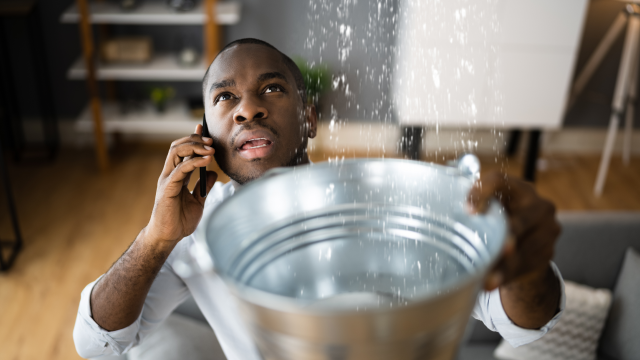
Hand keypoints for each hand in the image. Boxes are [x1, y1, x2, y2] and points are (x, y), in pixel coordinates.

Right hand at [146, 124, 217, 245]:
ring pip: (175, 152)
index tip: (204, 130)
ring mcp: (167, 180)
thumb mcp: (198, 201)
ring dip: (194, 147)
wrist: (169, 237)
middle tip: (211, 141)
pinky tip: (206, 161)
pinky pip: (180, 169)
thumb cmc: (180, 221)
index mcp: (176, 176)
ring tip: (210, 149)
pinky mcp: (167, 188)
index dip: (193, 139)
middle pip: (178, 146)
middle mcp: (170, 174)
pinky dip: (194, 162)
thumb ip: (203, 187)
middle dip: (195, 140)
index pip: (183, 151)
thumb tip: (213, 173)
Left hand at [467, 172, 560, 290]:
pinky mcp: (547, 252)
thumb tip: (439, 216)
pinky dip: (507, 275)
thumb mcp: (487, 210)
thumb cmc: (497, 221)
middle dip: (508, 234)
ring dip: (504, 265)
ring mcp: (547, 229)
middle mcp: (537, 205)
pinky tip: (492, 283)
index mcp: (516, 188)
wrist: (526, 246)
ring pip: (524, 249)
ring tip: (486, 278)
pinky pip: (526, 265)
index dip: (482, 192)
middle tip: (497, 247)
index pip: (498, 181)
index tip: (468, 211)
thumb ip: (472, 208)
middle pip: (521, 219)